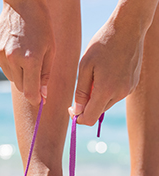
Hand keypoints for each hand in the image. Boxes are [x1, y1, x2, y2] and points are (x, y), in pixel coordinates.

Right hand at [0, 0, 54, 105]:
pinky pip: (3, 67)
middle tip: (36, 74)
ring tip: (25, 57)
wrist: (22, 3)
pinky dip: (10, 64)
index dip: (36, 99)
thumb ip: (46, 74)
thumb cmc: (41, 25)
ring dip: (19, 74)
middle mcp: (13, 59)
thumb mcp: (50, 49)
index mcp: (30, 59)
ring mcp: (0, 55)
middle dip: (29, 85)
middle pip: (21, 86)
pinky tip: (15, 50)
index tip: (39, 101)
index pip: (30, 92)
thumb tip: (42, 96)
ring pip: (11, 78)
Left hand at [69, 1, 157, 124]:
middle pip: (97, 112)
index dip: (78, 118)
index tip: (71, 109)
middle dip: (86, 106)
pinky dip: (107, 91)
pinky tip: (105, 74)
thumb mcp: (84, 66)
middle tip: (81, 89)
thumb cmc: (102, 45)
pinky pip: (115, 96)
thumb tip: (76, 111)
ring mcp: (128, 90)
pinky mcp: (133, 85)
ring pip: (106, 104)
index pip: (89, 118)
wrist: (128, 28)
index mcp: (105, 90)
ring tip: (95, 77)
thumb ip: (80, 92)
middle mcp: (119, 94)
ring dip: (96, 98)